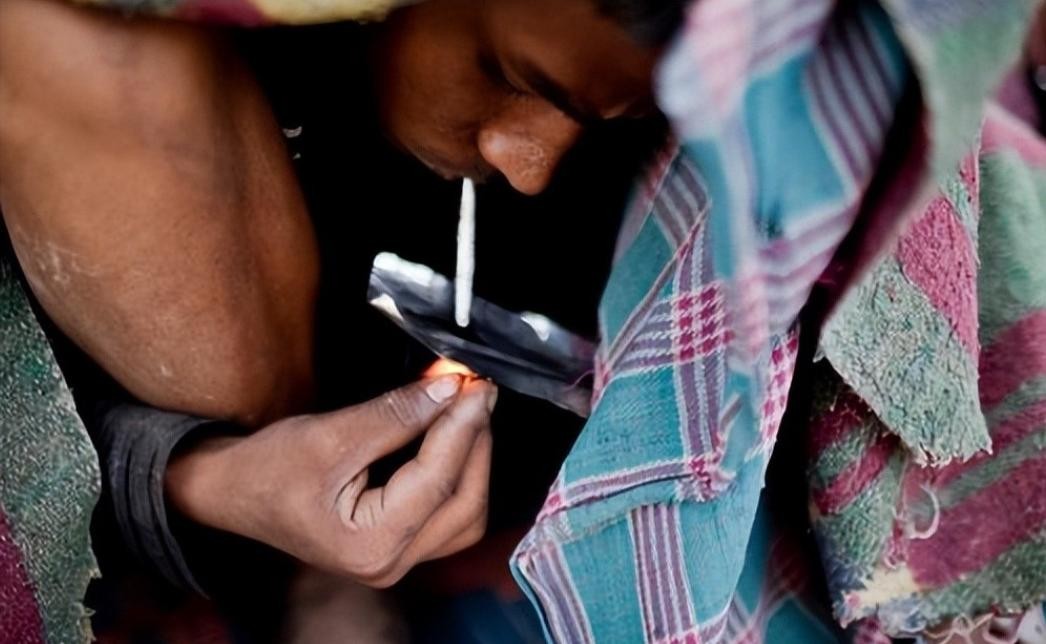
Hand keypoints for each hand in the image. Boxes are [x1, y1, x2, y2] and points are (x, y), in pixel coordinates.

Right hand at [166, 375, 496, 586]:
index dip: (462, 426)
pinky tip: (452, 437)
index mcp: (368, 544)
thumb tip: (448, 388)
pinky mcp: (399, 544)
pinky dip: (458, 473)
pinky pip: (449, 513)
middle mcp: (388, 563)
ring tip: (465, 412)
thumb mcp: (331, 433)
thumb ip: (396, 413)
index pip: (437, 481)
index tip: (474, 385)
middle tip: (475, 392)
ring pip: (464, 511)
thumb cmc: (267, 468)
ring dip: (473, 459)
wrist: (233, 492)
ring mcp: (396, 559)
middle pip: (464, 502)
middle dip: (474, 442)